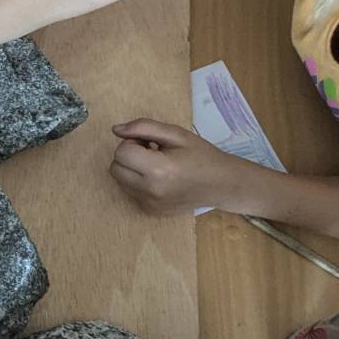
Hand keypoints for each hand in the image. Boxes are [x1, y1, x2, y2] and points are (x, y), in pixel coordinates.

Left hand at [109, 119, 264, 215]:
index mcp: (158, 170)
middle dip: (129, 156)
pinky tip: (160, 179)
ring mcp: (149, 204)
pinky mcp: (149, 211)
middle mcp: (150, 191)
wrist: (222, 185)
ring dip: (132, 169)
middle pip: (115, 168)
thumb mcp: (177, 135)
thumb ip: (144, 127)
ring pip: (120, 180)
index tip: (150, 143)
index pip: (122, 152)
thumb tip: (115, 130)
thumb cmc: (201, 156)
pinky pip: (130, 192)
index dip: (133, 142)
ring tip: (157, 165)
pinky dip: (138, 183)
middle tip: (152, 152)